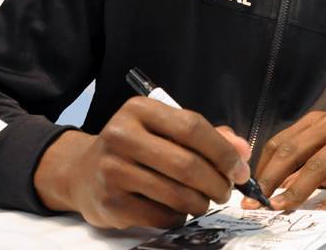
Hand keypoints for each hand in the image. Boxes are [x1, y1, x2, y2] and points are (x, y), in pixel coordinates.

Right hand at [33, 97, 250, 228]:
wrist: (82, 172)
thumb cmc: (136, 147)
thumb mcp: (166, 130)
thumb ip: (207, 136)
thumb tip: (242, 152)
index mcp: (139, 110)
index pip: (192, 127)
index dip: (223, 151)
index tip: (240, 168)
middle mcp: (121, 135)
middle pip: (187, 163)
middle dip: (217, 182)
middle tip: (226, 190)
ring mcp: (112, 170)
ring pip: (176, 193)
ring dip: (202, 202)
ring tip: (205, 200)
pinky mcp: (110, 203)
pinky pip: (161, 216)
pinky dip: (180, 216)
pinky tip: (179, 210)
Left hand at [243, 111, 325, 210]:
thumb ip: (303, 167)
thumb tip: (273, 190)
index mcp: (316, 120)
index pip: (280, 142)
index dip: (263, 167)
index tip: (251, 190)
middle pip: (292, 151)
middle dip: (272, 179)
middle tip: (259, 202)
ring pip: (316, 166)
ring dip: (296, 191)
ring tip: (282, 207)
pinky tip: (323, 212)